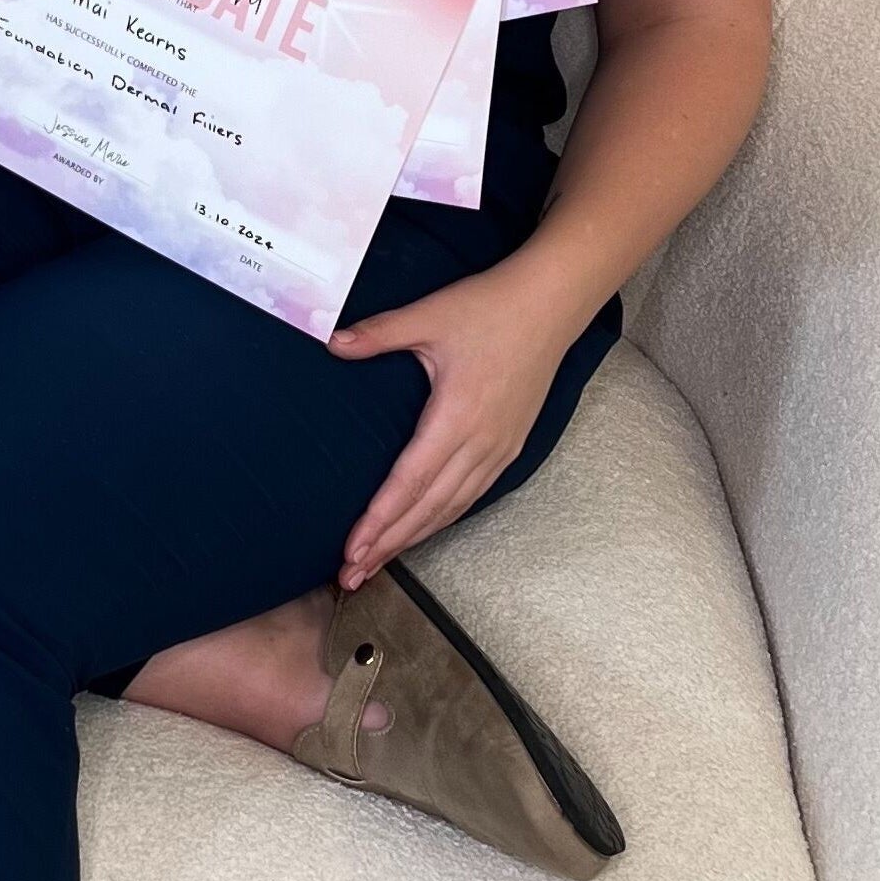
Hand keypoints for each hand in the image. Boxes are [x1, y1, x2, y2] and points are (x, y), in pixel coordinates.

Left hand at [326, 262, 581, 589]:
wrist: (549, 304)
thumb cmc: (489, 308)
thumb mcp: (428, 316)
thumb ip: (378, 334)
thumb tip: (330, 341)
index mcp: (456, 417)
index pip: (409, 483)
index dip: (378, 521)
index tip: (351, 549)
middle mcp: (480, 444)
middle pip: (428, 509)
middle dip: (388, 545)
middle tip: (352, 576)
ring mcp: (499, 449)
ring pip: (451, 508)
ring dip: (414, 538)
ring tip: (378, 564)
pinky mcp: (510, 446)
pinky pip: (472, 495)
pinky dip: (442, 518)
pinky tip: (423, 530)